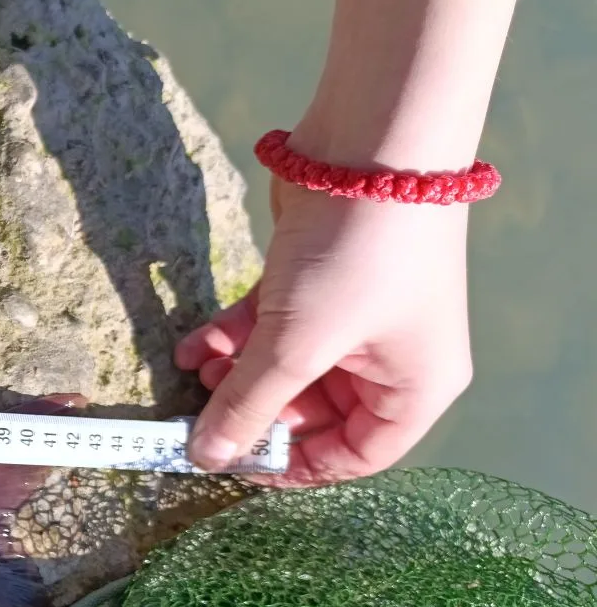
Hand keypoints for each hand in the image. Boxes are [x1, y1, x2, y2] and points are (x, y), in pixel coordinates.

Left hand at [174, 179, 471, 484]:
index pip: (356, 455)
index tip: (236, 466)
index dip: (295, 467)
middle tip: (203, 411)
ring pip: (285, 366)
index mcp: (415, 387)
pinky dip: (233, 336)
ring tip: (197, 372)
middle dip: (254, 410)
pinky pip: (272, 325)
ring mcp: (353, 315)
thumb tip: (206, 457)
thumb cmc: (356, 255)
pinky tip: (191, 345)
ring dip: (236, 373)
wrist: (371, 139)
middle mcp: (391, 356)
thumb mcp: (295, 344)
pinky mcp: (317, 277)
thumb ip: (247, 404)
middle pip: (312, 412)